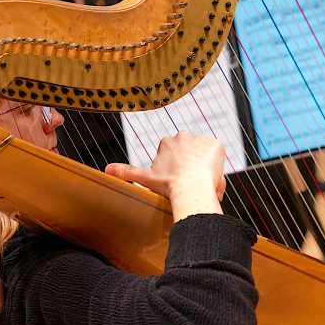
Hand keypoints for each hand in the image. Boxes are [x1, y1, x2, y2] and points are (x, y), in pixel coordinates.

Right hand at [105, 131, 225, 220]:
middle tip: (189, 181)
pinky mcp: (217, 144)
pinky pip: (218, 153)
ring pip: (204, 151)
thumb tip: (106, 170)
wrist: (190, 188)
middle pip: (189, 150)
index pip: (174, 153)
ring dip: (203, 163)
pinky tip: (211, 174)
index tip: (177, 178)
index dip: (177, 167)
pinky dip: (216, 163)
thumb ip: (126, 171)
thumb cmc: (167, 186)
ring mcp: (201, 139)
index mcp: (167, 142)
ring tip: (201, 181)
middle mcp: (183, 136)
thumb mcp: (144, 178)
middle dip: (190, 163)